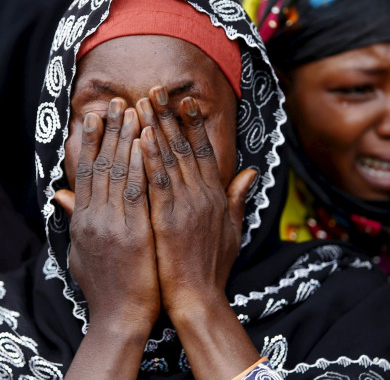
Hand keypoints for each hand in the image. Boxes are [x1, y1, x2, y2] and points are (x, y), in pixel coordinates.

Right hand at [57, 99, 158, 329]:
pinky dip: (139, 165)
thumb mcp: (79, 251)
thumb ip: (73, 219)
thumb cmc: (104, 287)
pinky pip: (136, 192)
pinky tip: (145, 143)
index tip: (96, 116)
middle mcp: (93, 217)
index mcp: (83, 220)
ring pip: (117, 172)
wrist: (119, 318)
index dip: (91, 142)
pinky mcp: (131, 233)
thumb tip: (59, 195)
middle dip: (109, 131)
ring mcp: (111, 224)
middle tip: (117, 101)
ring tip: (132, 111)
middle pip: (100, 165)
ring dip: (125, 139)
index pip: (86, 172)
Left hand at [136, 87, 255, 316]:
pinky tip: (139, 138)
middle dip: (169, 116)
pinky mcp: (168, 218)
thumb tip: (250, 172)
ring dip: (155, 127)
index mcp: (215, 196)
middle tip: (156, 89)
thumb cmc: (212, 268)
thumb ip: (238, 198)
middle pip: (185, 147)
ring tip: (142, 102)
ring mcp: (186, 205)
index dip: (194, 124)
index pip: (204, 151)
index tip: (184, 101)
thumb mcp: (232, 229)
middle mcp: (203, 195)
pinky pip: (157, 182)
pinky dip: (149, 158)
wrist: (200, 299)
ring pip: (170, 158)